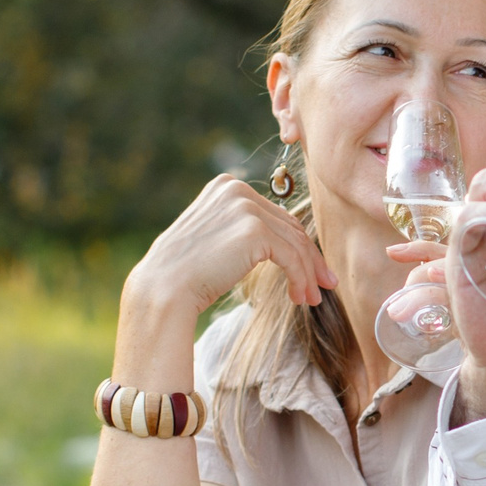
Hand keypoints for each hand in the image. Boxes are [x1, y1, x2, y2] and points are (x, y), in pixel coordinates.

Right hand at [122, 174, 335, 321]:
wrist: (163, 289)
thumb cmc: (185, 273)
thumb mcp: (214, 238)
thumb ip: (241, 229)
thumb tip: (281, 242)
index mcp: (225, 185)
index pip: (274, 215)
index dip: (295, 244)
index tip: (309, 270)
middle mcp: (236, 189)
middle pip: (289, 226)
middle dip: (309, 259)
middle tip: (323, 286)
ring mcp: (245, 208)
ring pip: (295, 243)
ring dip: (308, 274)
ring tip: (312, 299)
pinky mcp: (255, 231)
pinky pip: (292, 257)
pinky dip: (302, 279)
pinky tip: (300, 297)